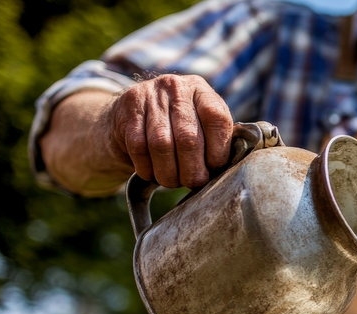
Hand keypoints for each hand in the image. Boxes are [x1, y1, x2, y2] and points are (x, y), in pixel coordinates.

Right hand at [106, 74, 232, 188]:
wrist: (130, 112)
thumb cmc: (176, 125)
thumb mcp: (200, 123)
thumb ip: (216, 139)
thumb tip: (228, 170)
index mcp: (201, 90)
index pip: (217, 119)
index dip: (218, 151)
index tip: (214, 169)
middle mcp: (177, 87)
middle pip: (188, 137)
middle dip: (192, 169)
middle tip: (192, 183)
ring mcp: (150, 95)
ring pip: (162, 144)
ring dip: (168, 172)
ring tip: (172, 181)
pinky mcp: (128, 109)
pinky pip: (139, 147)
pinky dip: (147, 167)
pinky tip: (151, 173)